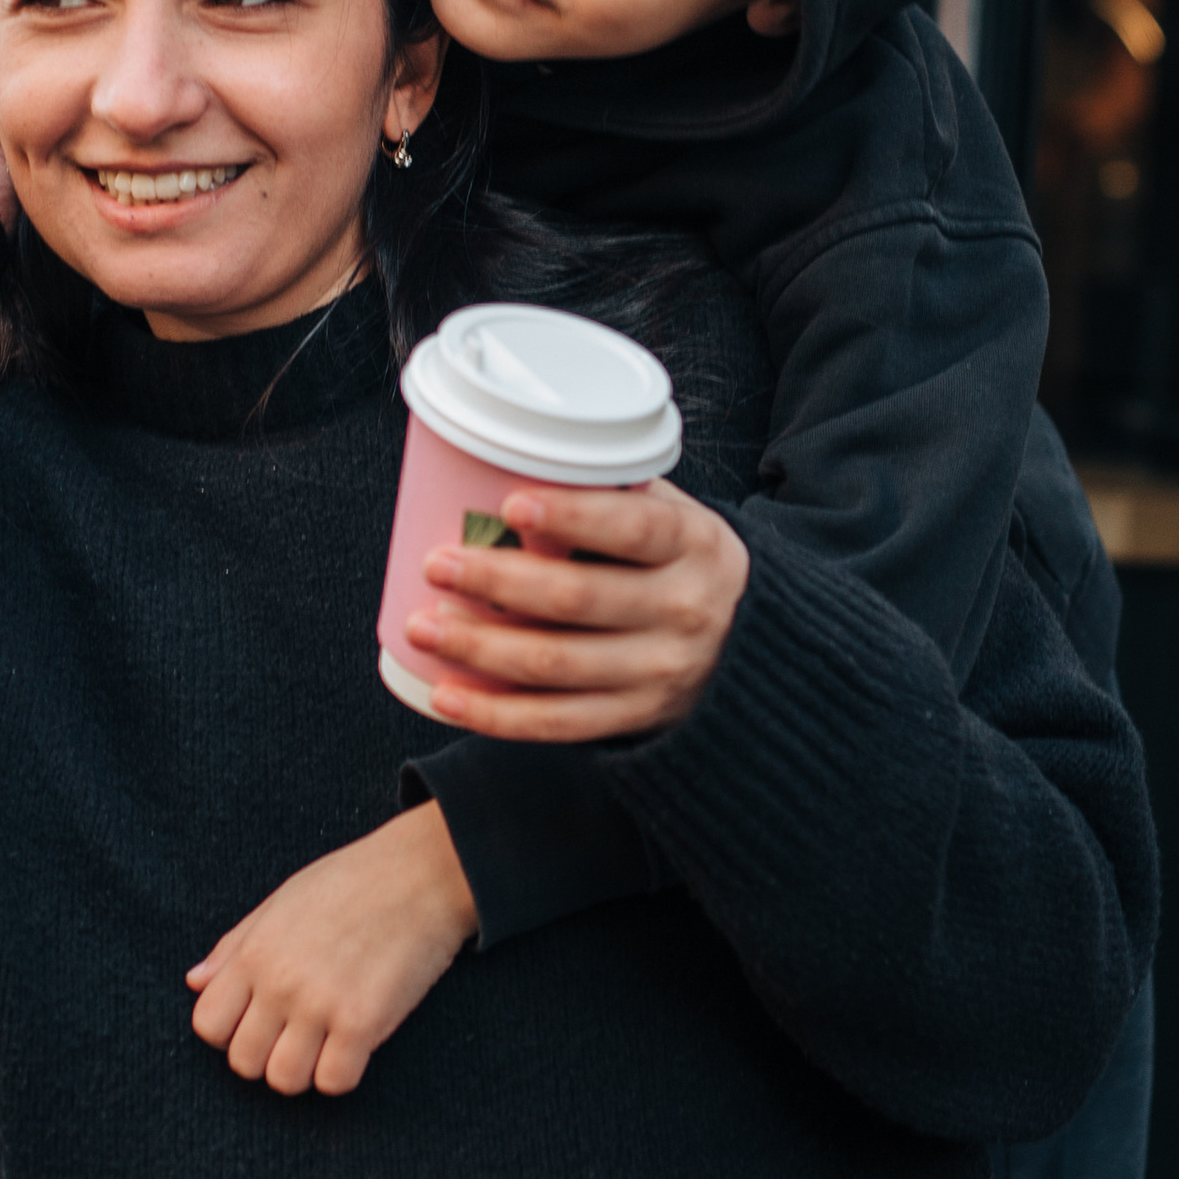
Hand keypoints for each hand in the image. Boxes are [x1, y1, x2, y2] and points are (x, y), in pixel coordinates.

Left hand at [186, 803, 478, 1095]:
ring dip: (305, 1071)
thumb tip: (194, 982)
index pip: (207, 1024)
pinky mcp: (363, 1021)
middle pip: (244, 1062)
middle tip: (298, 1035)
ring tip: (326, 1043)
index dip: (230, 1031)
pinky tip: (356, 1045)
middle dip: (267, 1056)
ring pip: (284, 1081)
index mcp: (254, 952)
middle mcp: (279, 982)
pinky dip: (343, 1073)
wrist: (421, 874)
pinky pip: (334, 1082)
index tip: (260, 1020)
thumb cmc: (351, 882)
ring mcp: (319, 1004)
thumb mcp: (281, 901)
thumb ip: (235, 945)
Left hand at [400, 479, 747, 742]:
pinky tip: (445, 696)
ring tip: (424, 625)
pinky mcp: (637, 719)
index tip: (510, 504)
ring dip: (480, 647)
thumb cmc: (684, 563)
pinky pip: (558, 724)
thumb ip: (616, 492)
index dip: (572, 516)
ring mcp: (660, 673)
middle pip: (579, 598)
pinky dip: (496, 715)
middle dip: (497, 581)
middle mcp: (683, 610)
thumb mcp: (677, 517)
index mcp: (694, 546)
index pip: (634, 529)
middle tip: (437, 563)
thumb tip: (515, 455)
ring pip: (557, 664)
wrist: (754, 649)